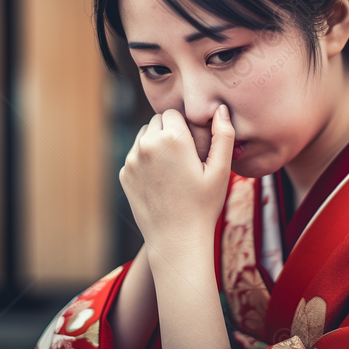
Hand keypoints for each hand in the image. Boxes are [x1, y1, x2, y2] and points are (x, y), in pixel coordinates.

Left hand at [119, 105, 234, 249]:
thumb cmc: (204, 205)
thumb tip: (220, 108)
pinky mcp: (125, 174)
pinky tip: (161, 181)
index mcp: (172, 138)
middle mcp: (147, 144)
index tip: (194, 147)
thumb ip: (224, 135)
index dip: (186, 127)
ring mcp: (132, 160)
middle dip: (170, 132)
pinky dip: (146, 161)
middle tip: (185, 157)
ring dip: (156, 144)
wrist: (177, 240)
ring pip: (144, 136)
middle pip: (157, 121)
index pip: (174, 113)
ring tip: (174, 168)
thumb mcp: (221, 170)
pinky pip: (135, 155)